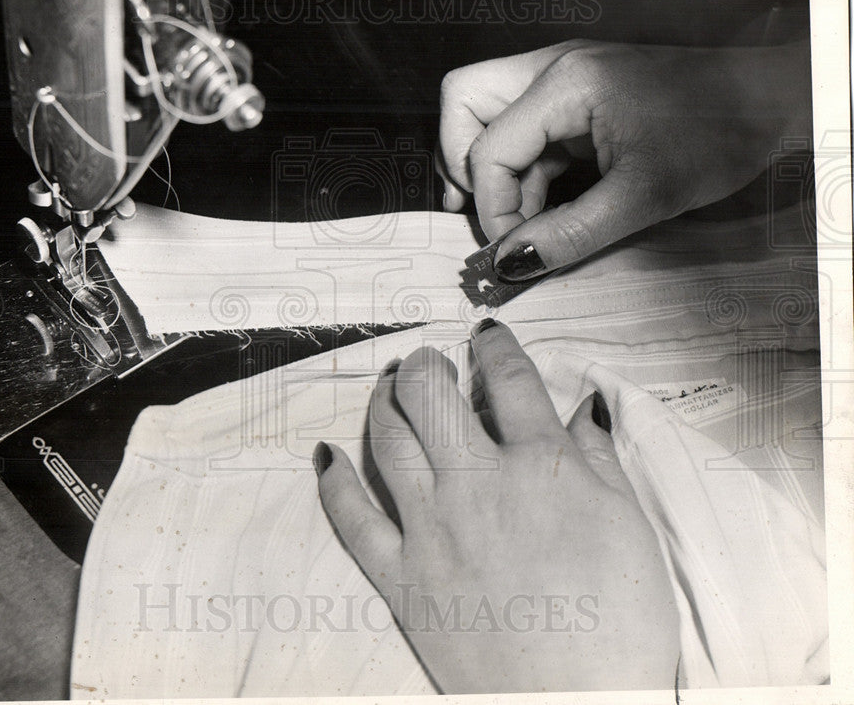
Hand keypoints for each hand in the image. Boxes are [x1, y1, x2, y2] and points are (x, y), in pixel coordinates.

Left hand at [313, 320, 679, 692]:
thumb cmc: (619, 621)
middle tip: (430, 360)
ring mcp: (431, 528)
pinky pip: (352, 519)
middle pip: (431, 395)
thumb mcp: (629, 528)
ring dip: (383, 401)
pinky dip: (334, 482)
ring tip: (389, 385)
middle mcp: (476, 484)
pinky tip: (326, 454)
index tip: (487, 334)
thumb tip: (584, 407)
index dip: (496, 346)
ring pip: (389, 440)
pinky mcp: (401, 575)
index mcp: (540, 466)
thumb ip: (598, 461)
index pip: (510, 380)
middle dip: (426, 363)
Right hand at [438, 40, 811, 280]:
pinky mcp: (574, 96)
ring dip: (491, 172)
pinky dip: (520, 172)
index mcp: (567, 83)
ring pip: (485, 114)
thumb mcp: (645, 197)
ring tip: (519, 221)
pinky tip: (542, 209)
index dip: (491, 208)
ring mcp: (562, 78)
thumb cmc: (718, 136)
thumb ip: (570, 234)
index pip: (488, 147)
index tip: (512, 252)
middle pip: (464, 102)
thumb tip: (509, 264)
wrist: (769, 100)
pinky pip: (521, 129)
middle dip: (461, 163)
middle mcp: (554, 69)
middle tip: (487, 214)